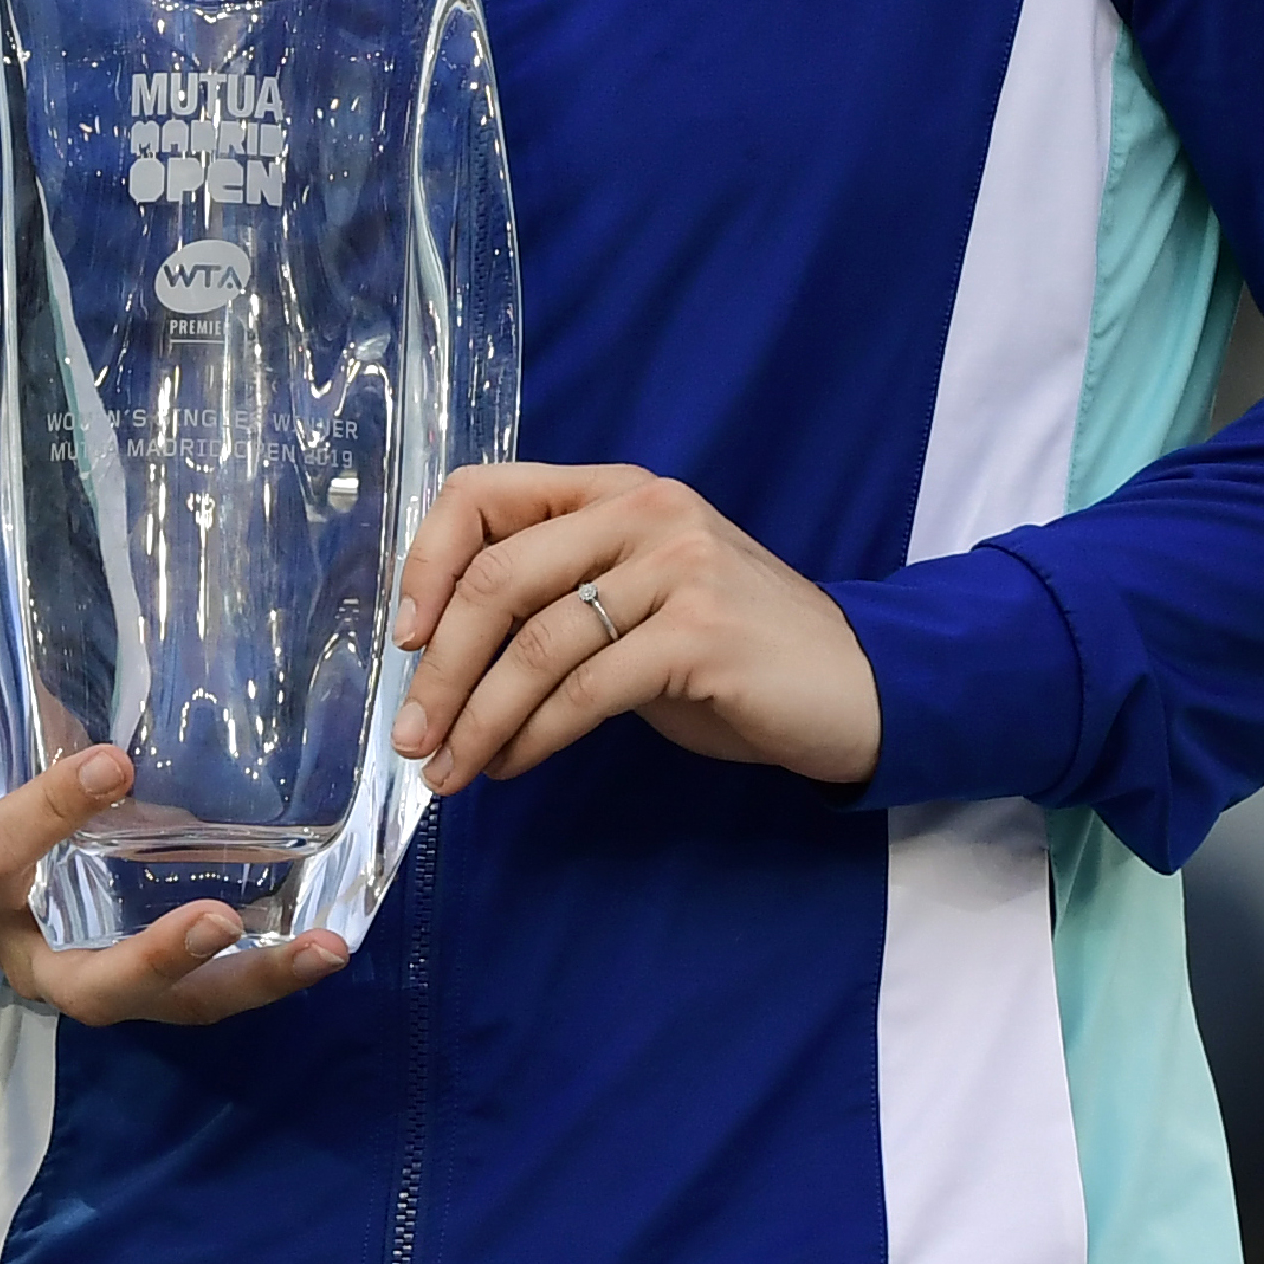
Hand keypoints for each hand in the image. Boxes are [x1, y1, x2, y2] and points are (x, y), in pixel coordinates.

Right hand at [0, 575, 353, 1025]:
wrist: (8, 875)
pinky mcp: (162, 990)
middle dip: (152, 956)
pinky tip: (329, 945)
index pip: (0, 856)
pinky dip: (271, 976)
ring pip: (168, 1006)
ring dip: (243, 981)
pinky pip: (214, 997)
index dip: (49, 814)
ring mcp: (105, 976)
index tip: (113, 763)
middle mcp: (37, 949)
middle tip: (216, 916)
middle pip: (86, 981)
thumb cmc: (1, 795)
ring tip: (315, 949)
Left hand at [390, 465, 878, 794]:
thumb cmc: (732, 654)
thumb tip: (440, 653)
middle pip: (497, 577)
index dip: (427, 562)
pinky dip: (533, 737)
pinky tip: (512, 766)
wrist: (858, 687)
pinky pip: (585, 691)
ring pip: (534, 644)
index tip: (405, 638)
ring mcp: (677, 567)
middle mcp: (644, 512)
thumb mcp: (637, 601)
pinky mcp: (701, 635)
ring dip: (476, 719)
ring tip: (449, 772)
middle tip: (410, 738)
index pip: (484, 491)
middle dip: (438, 669)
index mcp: (616, 491)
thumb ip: (557, 599)